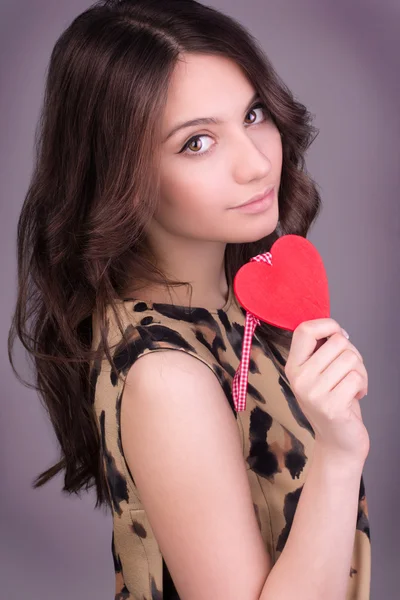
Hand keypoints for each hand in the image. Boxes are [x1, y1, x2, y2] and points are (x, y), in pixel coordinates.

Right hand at [284, 318, 369, 460]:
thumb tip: (336, 330)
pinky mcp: (330, 406)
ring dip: (360, 371)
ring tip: (353, 385)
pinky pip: (357, 377)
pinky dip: (363, 385)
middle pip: (337, 342)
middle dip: (352, 353)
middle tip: (349, 371)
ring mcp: (313, 393)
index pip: (304, 330)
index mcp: (293, 366)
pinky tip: (355, 396)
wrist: (337, 442)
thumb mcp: (318, 374)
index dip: (327, 325)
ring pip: (350, 358)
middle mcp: (299, 378)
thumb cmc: (333, 402)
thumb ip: (321, 351)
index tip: (338, 334)